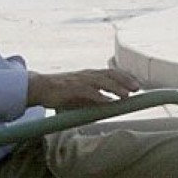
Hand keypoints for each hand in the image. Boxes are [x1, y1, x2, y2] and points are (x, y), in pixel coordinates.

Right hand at [26, 65, 140, 110]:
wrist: (40, 87)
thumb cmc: (61, 93)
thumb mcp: (81, 95)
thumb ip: (95, 99)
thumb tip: (110, 104)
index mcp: (90, 75)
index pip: (112, 73)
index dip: (125, 77)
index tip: (138, 84)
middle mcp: (87, 75)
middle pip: (110, 74)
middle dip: (125, 80)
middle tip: (137, 88)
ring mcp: (80, 80)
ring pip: (101, 81)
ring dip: (115, 87)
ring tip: (127, 94)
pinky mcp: (71, 88)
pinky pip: (88, 91)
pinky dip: (99, 96)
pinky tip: (107, 101)